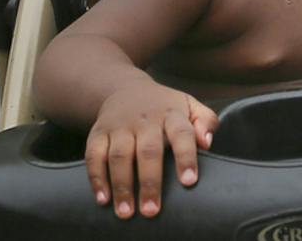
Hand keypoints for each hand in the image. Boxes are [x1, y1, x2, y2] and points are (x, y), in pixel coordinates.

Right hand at [85, 80, 217, 218]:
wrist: (125, 88)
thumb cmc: (164, 107)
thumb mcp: (189, 105)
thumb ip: (205, 121)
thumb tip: (207, 142)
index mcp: (170, 114)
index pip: (181, 134)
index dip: (185, 157)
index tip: (189, 181)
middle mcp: (144, 119)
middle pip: (148, 150)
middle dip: (149, 182)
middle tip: (151, 210)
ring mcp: (119, 125)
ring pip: (119, 155)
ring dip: (122, 185)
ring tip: (126, 211)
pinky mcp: (98, 132)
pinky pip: (94, 155)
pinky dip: (96, 177)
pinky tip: (103, 198)